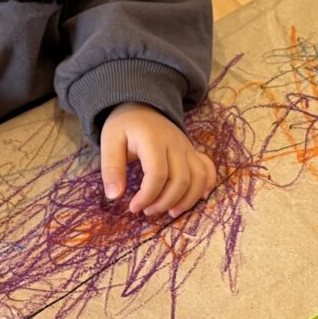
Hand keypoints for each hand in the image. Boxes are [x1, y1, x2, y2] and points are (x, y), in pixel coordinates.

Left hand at [100, 102, 218, 217]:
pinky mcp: (193, 152)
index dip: (147, 196)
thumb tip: (114, 196)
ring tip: (170, 212)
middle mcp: (175, 144)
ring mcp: (187, 148)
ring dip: (187, 200)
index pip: (157, 174)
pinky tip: (198, 198)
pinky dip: (206, 186)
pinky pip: (208, 170)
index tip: (133, 207)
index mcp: (153, 140)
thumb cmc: (124, 126)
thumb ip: (111, 167)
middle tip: (147, 211)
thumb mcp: (109, 141)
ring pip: (198, 178)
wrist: (142, 106)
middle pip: (180, 180)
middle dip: (165, 202)